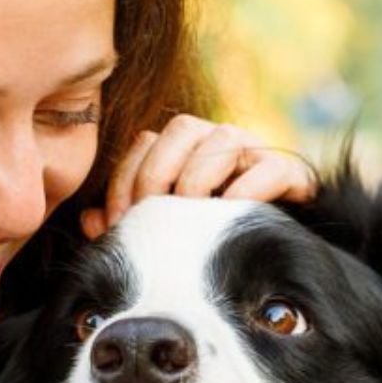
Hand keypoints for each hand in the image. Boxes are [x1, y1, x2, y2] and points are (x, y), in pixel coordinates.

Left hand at [80, 115, 317, 239]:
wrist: (277, 254)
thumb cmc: (210, 242)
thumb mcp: (163, 236)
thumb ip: (127, 225)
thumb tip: (90, 220)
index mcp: (183, 151)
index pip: (145, 143)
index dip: (126, 180)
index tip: (118, 222)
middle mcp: (217, 143)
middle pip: (181, 128)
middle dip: (158, 173)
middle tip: (152, 216)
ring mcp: (255, 155)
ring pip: (223, 137)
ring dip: (200, 175)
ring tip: (192, 214)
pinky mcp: (290, 174)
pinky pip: (270, 167)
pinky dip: (249, 188)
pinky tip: (231, 215)